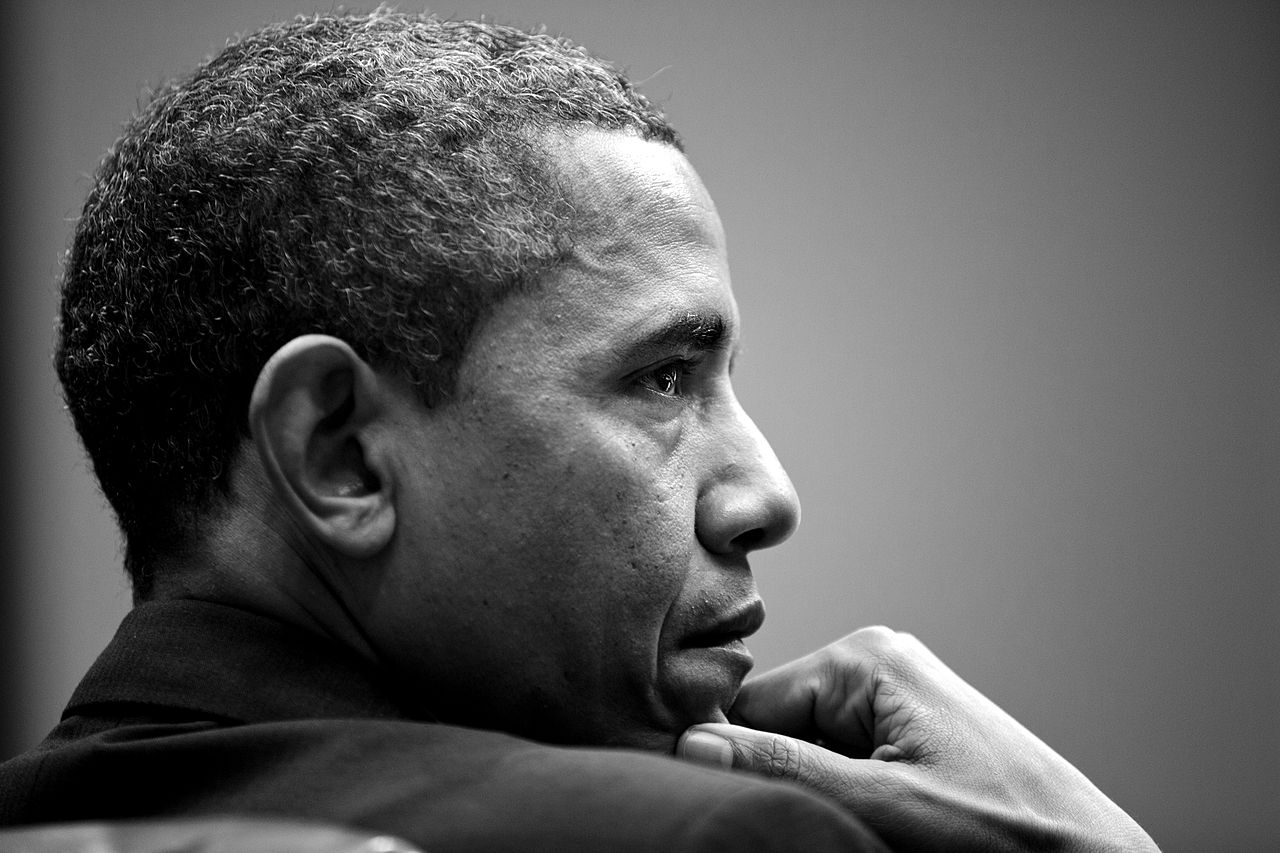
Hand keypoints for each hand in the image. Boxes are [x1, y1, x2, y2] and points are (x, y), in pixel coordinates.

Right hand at [677, 627, 1157, 851]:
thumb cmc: (1011, 835)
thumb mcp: (884, 807)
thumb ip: (784, 769)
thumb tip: (689, 742)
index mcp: (866, 659)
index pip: (747, 703)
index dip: (727, 758)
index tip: (716, 803)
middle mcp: (876, 666)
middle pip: (777, 728)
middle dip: (781, 780)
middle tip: (824, 824)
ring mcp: (895, 700)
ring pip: (807, 753)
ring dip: (813, 795)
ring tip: (861, 827)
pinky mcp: (910, 736)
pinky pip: (843, 764)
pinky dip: (842, 799)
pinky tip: (872, 826)